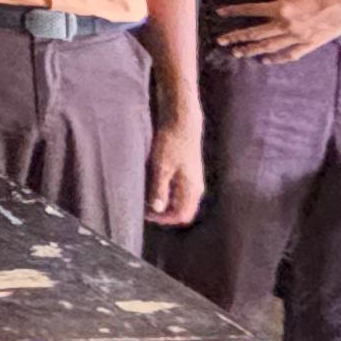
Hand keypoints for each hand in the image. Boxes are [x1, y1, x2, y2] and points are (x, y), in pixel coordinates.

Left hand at [147, 114, 205, 229]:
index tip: (146, 214)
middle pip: (181, 210)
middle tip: (144, 207)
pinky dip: (165, 191)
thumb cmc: (172, 142)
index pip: (182, 215)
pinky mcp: (187, 171)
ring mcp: (192, 179)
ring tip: (145, 195)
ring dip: (163, 201)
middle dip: (163, 212)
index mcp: (192, 188)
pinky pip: (177, 190)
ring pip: (179, 200)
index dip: (164, 219)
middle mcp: (195, 187)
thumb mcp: (161, 167)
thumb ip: (159, 189)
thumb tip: (157, 209)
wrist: (181, 120)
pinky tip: (151, 184)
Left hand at [210, 0, 340, 64]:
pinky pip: (289, 55)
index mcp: (280, 8)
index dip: (233, 11)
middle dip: (236, 37)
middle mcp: (285, 25)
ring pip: (268, 46)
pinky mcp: (308, 45)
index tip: (219, 13)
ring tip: (237, 53)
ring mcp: (296, 37)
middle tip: (221, 41)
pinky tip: (265, 61)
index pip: (250, 10)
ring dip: (251, 50)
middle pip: (255, 33)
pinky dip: (276, 59)